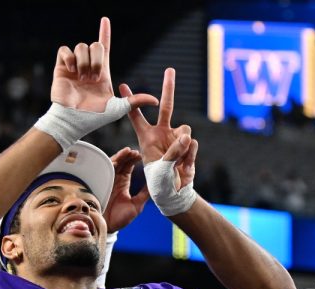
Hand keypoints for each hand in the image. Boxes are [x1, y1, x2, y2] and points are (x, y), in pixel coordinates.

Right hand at [50, 17, 156, 112]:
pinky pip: (65, 50)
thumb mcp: (119, 108)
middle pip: (96, 45)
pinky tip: (71, 71)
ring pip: (81, 46)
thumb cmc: (95, 117)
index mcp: (102, 73)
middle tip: (93, 78)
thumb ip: (136, 101)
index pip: (105, 48)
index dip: (105, 33)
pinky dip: (69, 58)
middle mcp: (88, 67)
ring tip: (82, 78)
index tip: (106, 20)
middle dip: (97, 59)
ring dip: (84, 62)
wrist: (73, 119)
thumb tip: (156, 101)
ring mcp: (74, 67)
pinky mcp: (61, 67)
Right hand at [103, 147, 149, 231]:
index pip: (129, 168)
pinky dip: (112, 162)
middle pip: (122, 163)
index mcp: (123, 184)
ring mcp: (107, 180)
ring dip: (122, 157)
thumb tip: (155, 185)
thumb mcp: (136, 206)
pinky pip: (105, 170)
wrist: (106, 226)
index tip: (141, 155)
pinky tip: (120, 159)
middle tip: (137, 152)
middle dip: (129, 156)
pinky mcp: (101, 182)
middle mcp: (115, 180)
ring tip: (129, 152)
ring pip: (114, 164)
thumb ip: (144, 194)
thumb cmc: (120, 219)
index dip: (134, 160)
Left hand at [120, 68, 197, 190]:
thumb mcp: (159, 168)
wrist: (174, 193)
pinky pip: (192, 143)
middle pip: (166, 106)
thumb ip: (173, 151)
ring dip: (182, 144)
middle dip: (168, 88)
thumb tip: (187, 136)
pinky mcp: (189, 145)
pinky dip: (189, 155)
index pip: (136, 116)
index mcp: (146, 137)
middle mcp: (162, 133)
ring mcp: (177, 138)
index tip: (122, 85)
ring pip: (185, 129)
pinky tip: (183, 166)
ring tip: (176, 162)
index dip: (131, 101)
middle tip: (170, 69)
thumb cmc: (159, 182)